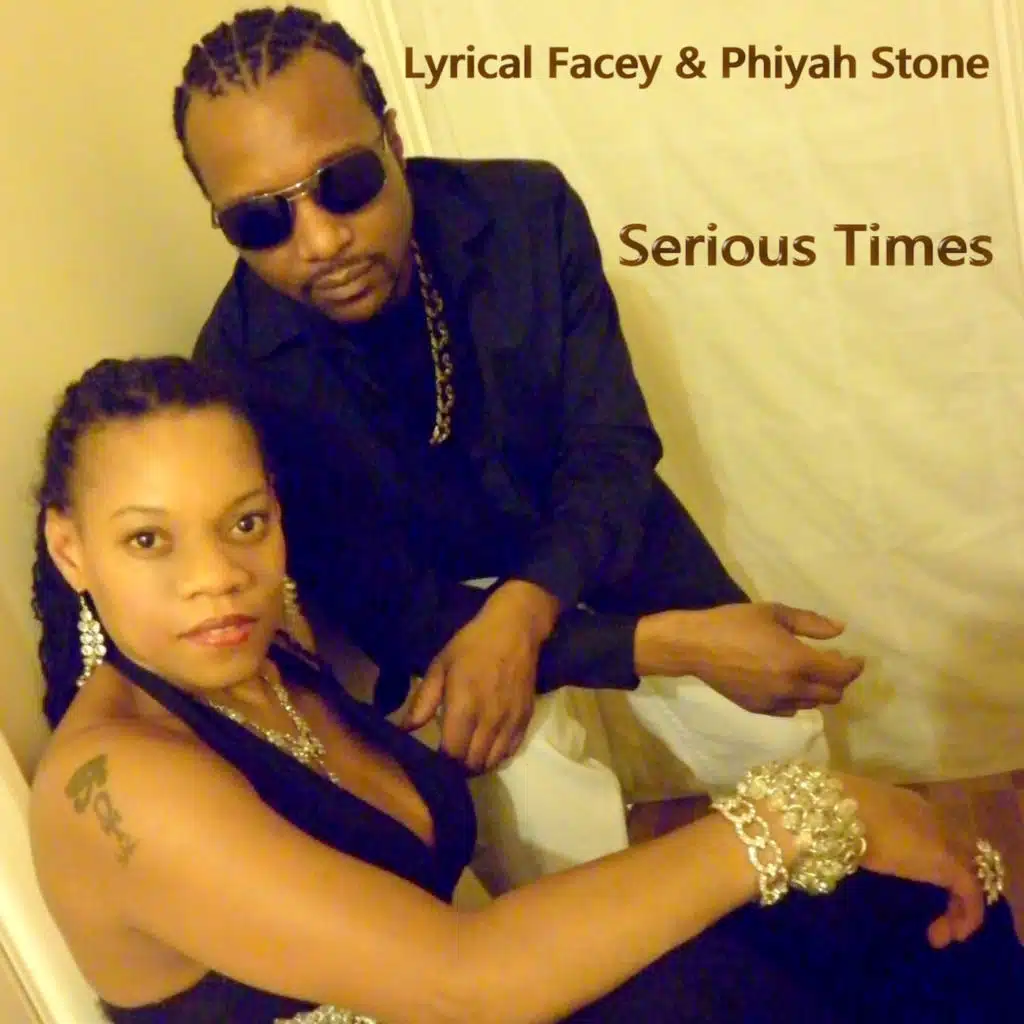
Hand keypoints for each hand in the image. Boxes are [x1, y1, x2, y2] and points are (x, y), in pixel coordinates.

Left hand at [401, 582, 558, 771]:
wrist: (515, 629)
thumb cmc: (472, 645)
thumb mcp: (440, 666)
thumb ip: (423, 701)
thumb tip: (404, 729)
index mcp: (464, 707)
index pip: (452, 754)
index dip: (441, 763)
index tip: (432, 759)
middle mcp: (489, 720)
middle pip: (473, 764)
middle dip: (458, 767)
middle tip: (448, 759)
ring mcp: (510, 721)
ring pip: (493, 762)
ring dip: (478, 764)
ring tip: (466, 754)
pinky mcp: (526, 718)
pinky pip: (511, 751)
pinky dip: (497, 755)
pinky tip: (487, 745)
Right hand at [635, 602, 863, 714]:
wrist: (696, 646)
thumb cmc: (735, 623)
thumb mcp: (774, 613)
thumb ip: (811, 623)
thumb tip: (840, 630)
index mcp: (798, 662)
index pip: (841, 674)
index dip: (854, 667)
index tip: (856, 658)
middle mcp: (791, 688)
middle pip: (833, 695)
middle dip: (840, 681)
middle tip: (834, 664)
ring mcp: (775, 703)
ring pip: (813, 705)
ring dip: (819, 691)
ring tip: (810, 673)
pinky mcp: (759, 710)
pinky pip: (790, 710)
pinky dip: (797, 699)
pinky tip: (788, 683)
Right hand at [837, 774, 986, 947]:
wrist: (840, 811)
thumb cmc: (835, 817)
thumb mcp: (850, 829)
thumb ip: (860, 839)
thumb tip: (848, 854)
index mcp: (907, 806)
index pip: (935, 834)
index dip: (931, 861)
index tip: (918, 889)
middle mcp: (932, 818)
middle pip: (960, 854)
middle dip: (952, 885)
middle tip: (936, 915)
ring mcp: (944, 838)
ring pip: (970, 875)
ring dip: (957, 906)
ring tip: (938, 933)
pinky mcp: (950, 862)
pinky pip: (971, 893)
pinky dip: (965, 916)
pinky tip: (946, 934)